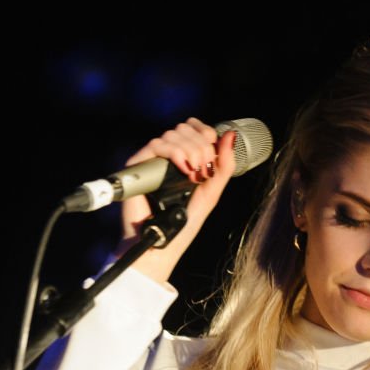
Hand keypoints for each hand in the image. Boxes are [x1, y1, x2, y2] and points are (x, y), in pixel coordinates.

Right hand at [115, 118, 237, 283]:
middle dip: (201, 145)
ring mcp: (152, 161)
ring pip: (172, 134)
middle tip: (204, 169)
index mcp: (184, 158)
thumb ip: (224, 165)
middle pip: (184, 128)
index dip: (205, 130)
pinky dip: (175, 153)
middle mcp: (166, 156)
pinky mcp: (138, 166)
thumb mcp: (212, 191)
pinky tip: (184, 169)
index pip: (192, 127)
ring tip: (194, 175)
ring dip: (190, 150)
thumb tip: (231, 135)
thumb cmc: (184, 222)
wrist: (162, 242)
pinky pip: (156, 145)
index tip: (214, 146)